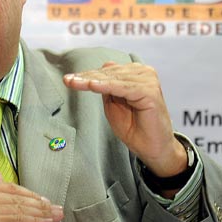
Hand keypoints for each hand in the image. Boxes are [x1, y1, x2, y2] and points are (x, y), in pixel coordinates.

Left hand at [63, 62, 186, 177]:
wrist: (153, 149)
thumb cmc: (135, 128)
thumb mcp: (113, 105)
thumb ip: (106, 89)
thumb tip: (96, 73)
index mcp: (135, 74)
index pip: (106, 72)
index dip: (86, 75)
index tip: (67, 79)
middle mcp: (143, 73)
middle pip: (108, 73)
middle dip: (86, 77)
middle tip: (67, 80)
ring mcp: (148, 81)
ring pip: (113, 78)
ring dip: (92, 80)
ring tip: (74, 83)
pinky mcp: (150, 92)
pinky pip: (123, 87)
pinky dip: (107, 86)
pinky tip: (92, 86)